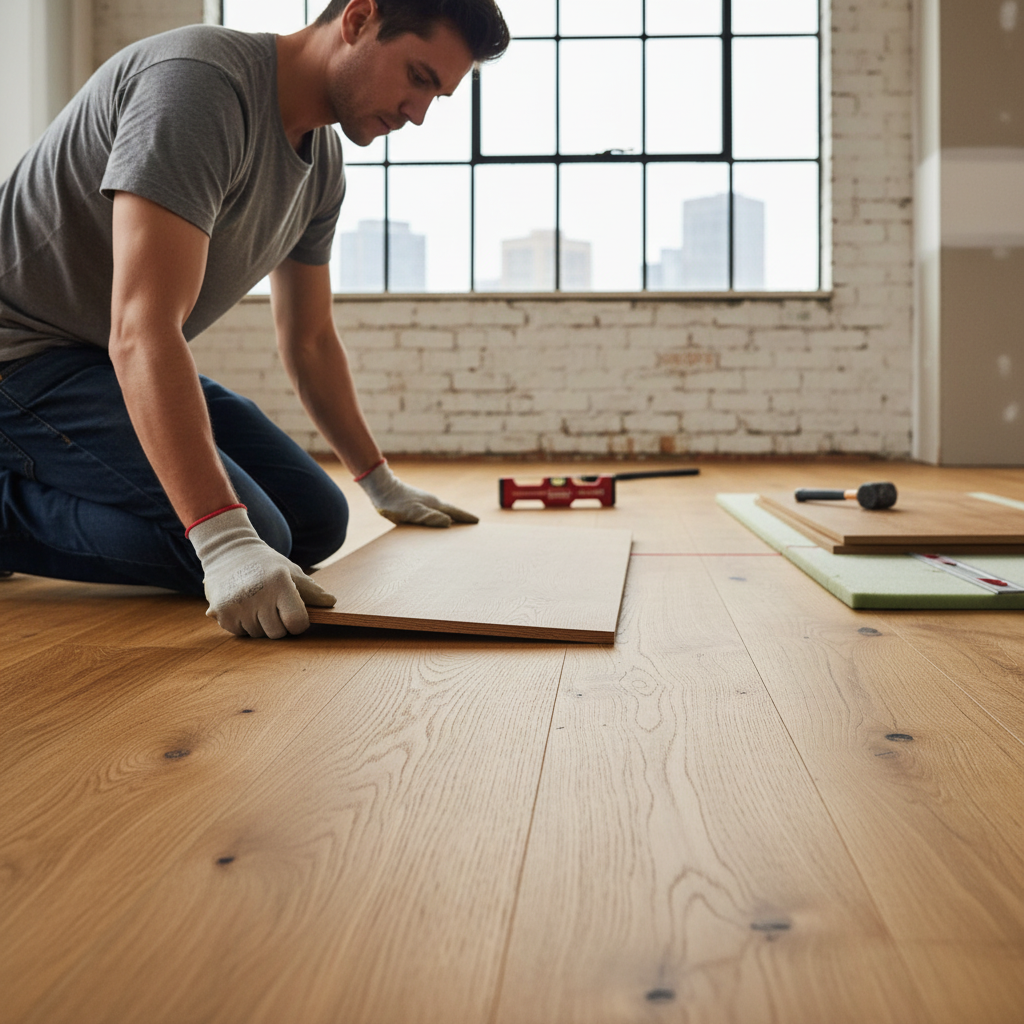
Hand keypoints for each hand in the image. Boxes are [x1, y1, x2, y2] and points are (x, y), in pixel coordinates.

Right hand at [188, 507, 335, 637]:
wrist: (227, 552)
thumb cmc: (265, 563)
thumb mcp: (290, 570)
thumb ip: (310, 589)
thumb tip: (331, 602)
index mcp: (280, 583)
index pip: (297, 622)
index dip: (299, 623)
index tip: (295, 615)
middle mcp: (258, 595)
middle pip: (278, 633)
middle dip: (279, 624)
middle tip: (272, 605)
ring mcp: (238, 605)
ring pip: (259, 635)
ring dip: (260, 624)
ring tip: (255, 602)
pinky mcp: (222, 613)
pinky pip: (241, 634)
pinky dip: (243, 625)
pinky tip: (242, 606)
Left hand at [357, 462, 478, 527]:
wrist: (380, 488)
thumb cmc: (395, 503)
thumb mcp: (412, 513)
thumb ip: (430, 518)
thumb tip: (449, 522)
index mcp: (434, 504)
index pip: (455, 512)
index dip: (466, 518)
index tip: (477, 522)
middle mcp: (432, 501)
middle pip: (451, 511)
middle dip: (462, 518)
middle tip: (472, 525)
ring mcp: (424, 501)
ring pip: (442, 510)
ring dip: (452, 517)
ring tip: (457, 525)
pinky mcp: (416, 503)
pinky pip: (433, 512)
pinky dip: (440, 517)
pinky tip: (436, 521)